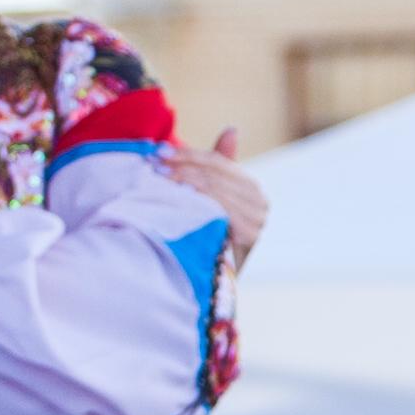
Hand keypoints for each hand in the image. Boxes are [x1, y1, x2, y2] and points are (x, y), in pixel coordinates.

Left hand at [162, 127, 267, 263]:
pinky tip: (175, 195)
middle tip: (154, 164)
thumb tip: (232, 130)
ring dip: (184, 179)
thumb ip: (220, 167)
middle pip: (216, 173)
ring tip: (159, 178)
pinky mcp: (250, 234)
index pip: (219, 162)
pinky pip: (219, 206)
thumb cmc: (209, 241)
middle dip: (182, 166)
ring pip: (215, 188)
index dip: (188, 155)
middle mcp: (260, 202)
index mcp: (252, 189)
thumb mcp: (214, 202)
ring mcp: (258, 219)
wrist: (211, 285)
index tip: (160, 153)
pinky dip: (196, 198)